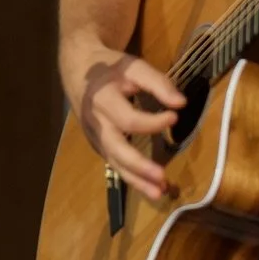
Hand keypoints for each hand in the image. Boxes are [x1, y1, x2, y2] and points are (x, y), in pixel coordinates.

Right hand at [62, 40, 183, 201]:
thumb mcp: (132, 66)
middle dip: (138, 165)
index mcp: (102, 100)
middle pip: (115, 148)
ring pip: (114, 162)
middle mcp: (96, 122)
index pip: (128, 119)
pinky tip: (150, 187)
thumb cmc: (109, 68)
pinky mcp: (98, 145)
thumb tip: (181, 103)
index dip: (152, 122)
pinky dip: (132, 178)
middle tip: (162, 177)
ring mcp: (95, 136)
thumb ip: (157, 83)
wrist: (77, 69)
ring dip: (136, 180)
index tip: (175, 117)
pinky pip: (114, 164)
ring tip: (159, 192)